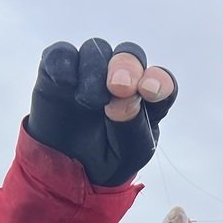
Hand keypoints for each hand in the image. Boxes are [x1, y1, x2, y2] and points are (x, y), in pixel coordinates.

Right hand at [25, 38, 176, 186]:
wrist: (67, 173)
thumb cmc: (107, 160)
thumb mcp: (129, 154)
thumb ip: (133, 126)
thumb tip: (121, 95)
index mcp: (148, 100)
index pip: (163, 82)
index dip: (159, 81)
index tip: (148, 90)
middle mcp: (122, 80)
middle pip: (131, 55)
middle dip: (127, 66)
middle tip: (118, 86)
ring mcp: (90, 73)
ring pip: (97, 49)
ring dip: (95, 70)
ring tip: (89, 102)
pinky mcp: (58, 72)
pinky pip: (62, 53)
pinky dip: (63, 62)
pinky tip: (65, 82)